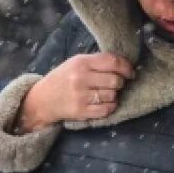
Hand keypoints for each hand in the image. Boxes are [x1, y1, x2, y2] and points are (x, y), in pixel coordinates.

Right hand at [15, 52, 135, 132]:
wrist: (43, 99)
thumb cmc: (63, 78)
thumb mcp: (76, 63)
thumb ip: (97, 61)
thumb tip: (124, 65)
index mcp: (81, 62)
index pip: (112, 62)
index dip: (126, 67)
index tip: (130, 72)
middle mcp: (81, 78)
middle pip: (115, 80)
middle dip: (120, 83)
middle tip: (116, 84)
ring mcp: (81, 96)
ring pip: (112, 95)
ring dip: (114, 95)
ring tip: (106, 93)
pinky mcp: (81, 111)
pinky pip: (107, 110)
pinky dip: (110, 107)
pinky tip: (105, 103)